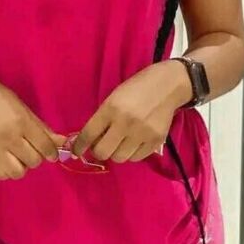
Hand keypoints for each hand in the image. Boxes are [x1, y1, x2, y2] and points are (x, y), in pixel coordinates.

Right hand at [0, 70, 66, 180]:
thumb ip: (41, 126)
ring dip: (23, 165)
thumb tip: (61, 140)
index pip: (44, 146)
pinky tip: (6, 159)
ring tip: (19, 155)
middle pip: (33, 161)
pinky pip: (1, 174)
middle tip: (32, 147)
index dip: (52, 151)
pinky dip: (8, 170)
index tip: (52, 152)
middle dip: (37, 156)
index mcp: (21, 122)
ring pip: (18, 172)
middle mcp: (8, 138)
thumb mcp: (22, 106)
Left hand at [72, 62, 187, 162]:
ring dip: (115, 152)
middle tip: (101, 145)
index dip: (79, 145)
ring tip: (119, 142)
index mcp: (111, 108)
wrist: (168, 85)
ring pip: (119, 158)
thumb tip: (90, 140)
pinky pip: (136, 158)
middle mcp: (125, 123)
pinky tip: (133, 142)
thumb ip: (102, 117)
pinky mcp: (156, 141)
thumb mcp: (114, 97)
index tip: (75, 151)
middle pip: (103, 152)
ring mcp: (142, 134)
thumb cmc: (136, 88)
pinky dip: (131, 153)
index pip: (89, 134)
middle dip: (98, 151)